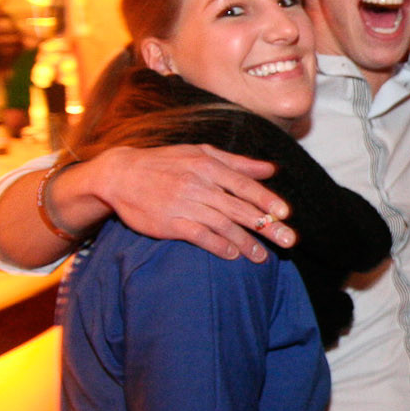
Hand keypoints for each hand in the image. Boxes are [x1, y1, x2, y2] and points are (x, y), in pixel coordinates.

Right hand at [93, 143, 292, 261]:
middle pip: (239, 208)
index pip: (244, 185)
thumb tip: (270, 170)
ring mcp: (184, 204)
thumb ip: (237, 163)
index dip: (266, 200)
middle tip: (289, 241)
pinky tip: (233, 254)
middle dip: (267, 226)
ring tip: (263, 257)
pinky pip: (200, 236)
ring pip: (223, 225)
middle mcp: (198, 184)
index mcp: (208, 165)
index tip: (284, 213)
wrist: (120, 175)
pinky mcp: (170, 223)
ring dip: (247, 242)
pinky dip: (219, 246)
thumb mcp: (201, 153)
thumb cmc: (166, 162)